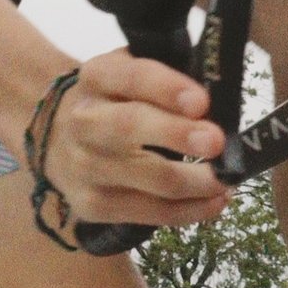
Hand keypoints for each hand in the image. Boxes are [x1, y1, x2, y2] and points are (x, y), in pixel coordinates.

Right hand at [27, 50, 229, 232]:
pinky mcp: (91, 205)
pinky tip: (215, 202)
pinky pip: (148, 213)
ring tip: (228, 179)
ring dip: (195, 182)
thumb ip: (171, 83)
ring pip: (147, 178)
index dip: (166, 88)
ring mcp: (83, 167)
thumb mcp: (136, 75)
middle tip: (217, 143)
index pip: (130, 77)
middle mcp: (82, 121)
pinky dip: (188, 211)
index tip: (201, 102)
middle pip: (128, 127)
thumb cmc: (117, 102)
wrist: (59, 138)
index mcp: (98, 77)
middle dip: (176, 135)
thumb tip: (220, 109)